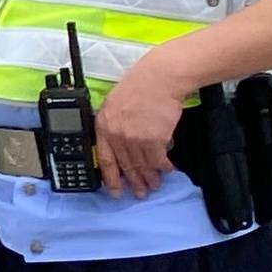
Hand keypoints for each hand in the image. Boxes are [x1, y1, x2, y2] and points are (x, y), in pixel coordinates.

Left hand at [95, 58, 188, 196]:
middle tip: (140, 192)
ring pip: (143, 166)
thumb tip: (120, 146)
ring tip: (155, 185)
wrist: (159, 78)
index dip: (111, 179)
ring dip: (150, 178)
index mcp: (104, 125)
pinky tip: (167, 170)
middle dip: (134, 182)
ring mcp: (134, 139)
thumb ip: (114, 125)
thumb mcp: (115, 104)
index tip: (115, 191)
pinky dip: (164, 167)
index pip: (105, 159)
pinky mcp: (154, 140)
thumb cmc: (140, 86)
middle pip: (126, 166)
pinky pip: (158, 161)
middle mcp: (117, 135)